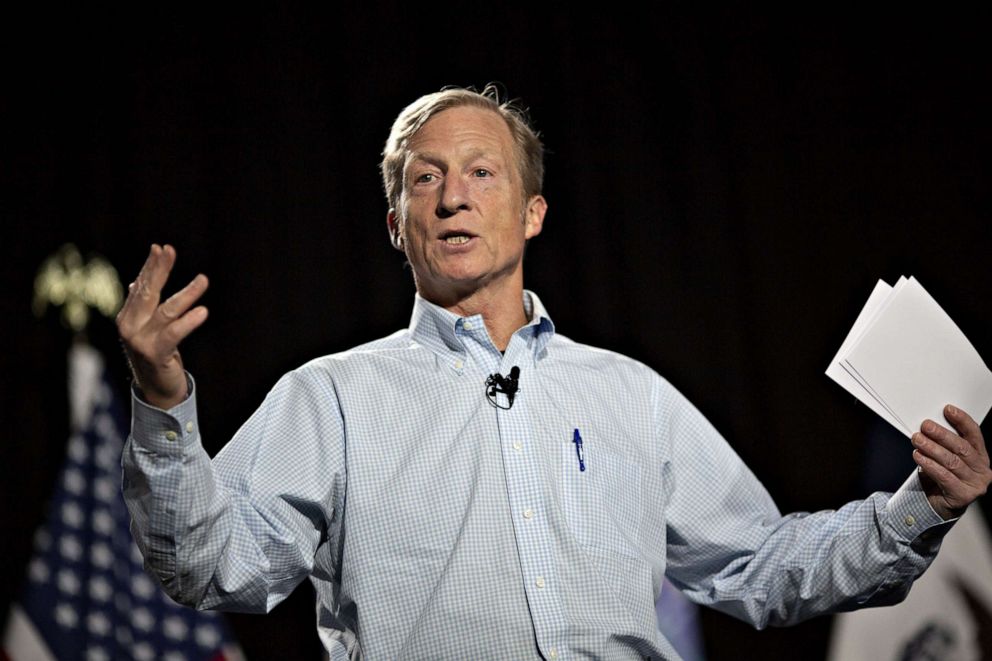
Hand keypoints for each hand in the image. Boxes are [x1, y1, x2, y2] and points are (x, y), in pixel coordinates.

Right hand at [116, 244, 208, 408]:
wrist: (157, 389)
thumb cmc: (155, 354)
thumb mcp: (147, 328)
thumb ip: (142, 306)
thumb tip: (137, 282)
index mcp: (127, 317)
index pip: (140, 287)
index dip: (150, 267)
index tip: (161, 248)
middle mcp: (130, 327)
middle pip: (148, 293)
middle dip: (159, 270)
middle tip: (170, 251)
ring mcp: (140, 341)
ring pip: (167, 311)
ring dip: (187, 294)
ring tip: (203, 280)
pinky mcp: (155, 354)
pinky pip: (174, 333)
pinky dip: (189, 322)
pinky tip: (203, 311)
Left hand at [912, 404, 990, 519]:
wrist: (940, 504)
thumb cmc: (942, 476)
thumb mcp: (945, 457)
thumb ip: (942, 443)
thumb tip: (927, 426)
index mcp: (980, 456)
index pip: (974, 434)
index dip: (962, 420)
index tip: (947, 409)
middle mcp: (982, 469)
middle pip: (962, 448)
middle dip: (942, 435)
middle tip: (925, 426)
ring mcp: (976, 484)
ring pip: (952, 462)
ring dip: (932, 448)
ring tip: (917, 440)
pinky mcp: (964, 495)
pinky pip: (944, 476)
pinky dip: (929, 465)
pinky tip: (918, 456)